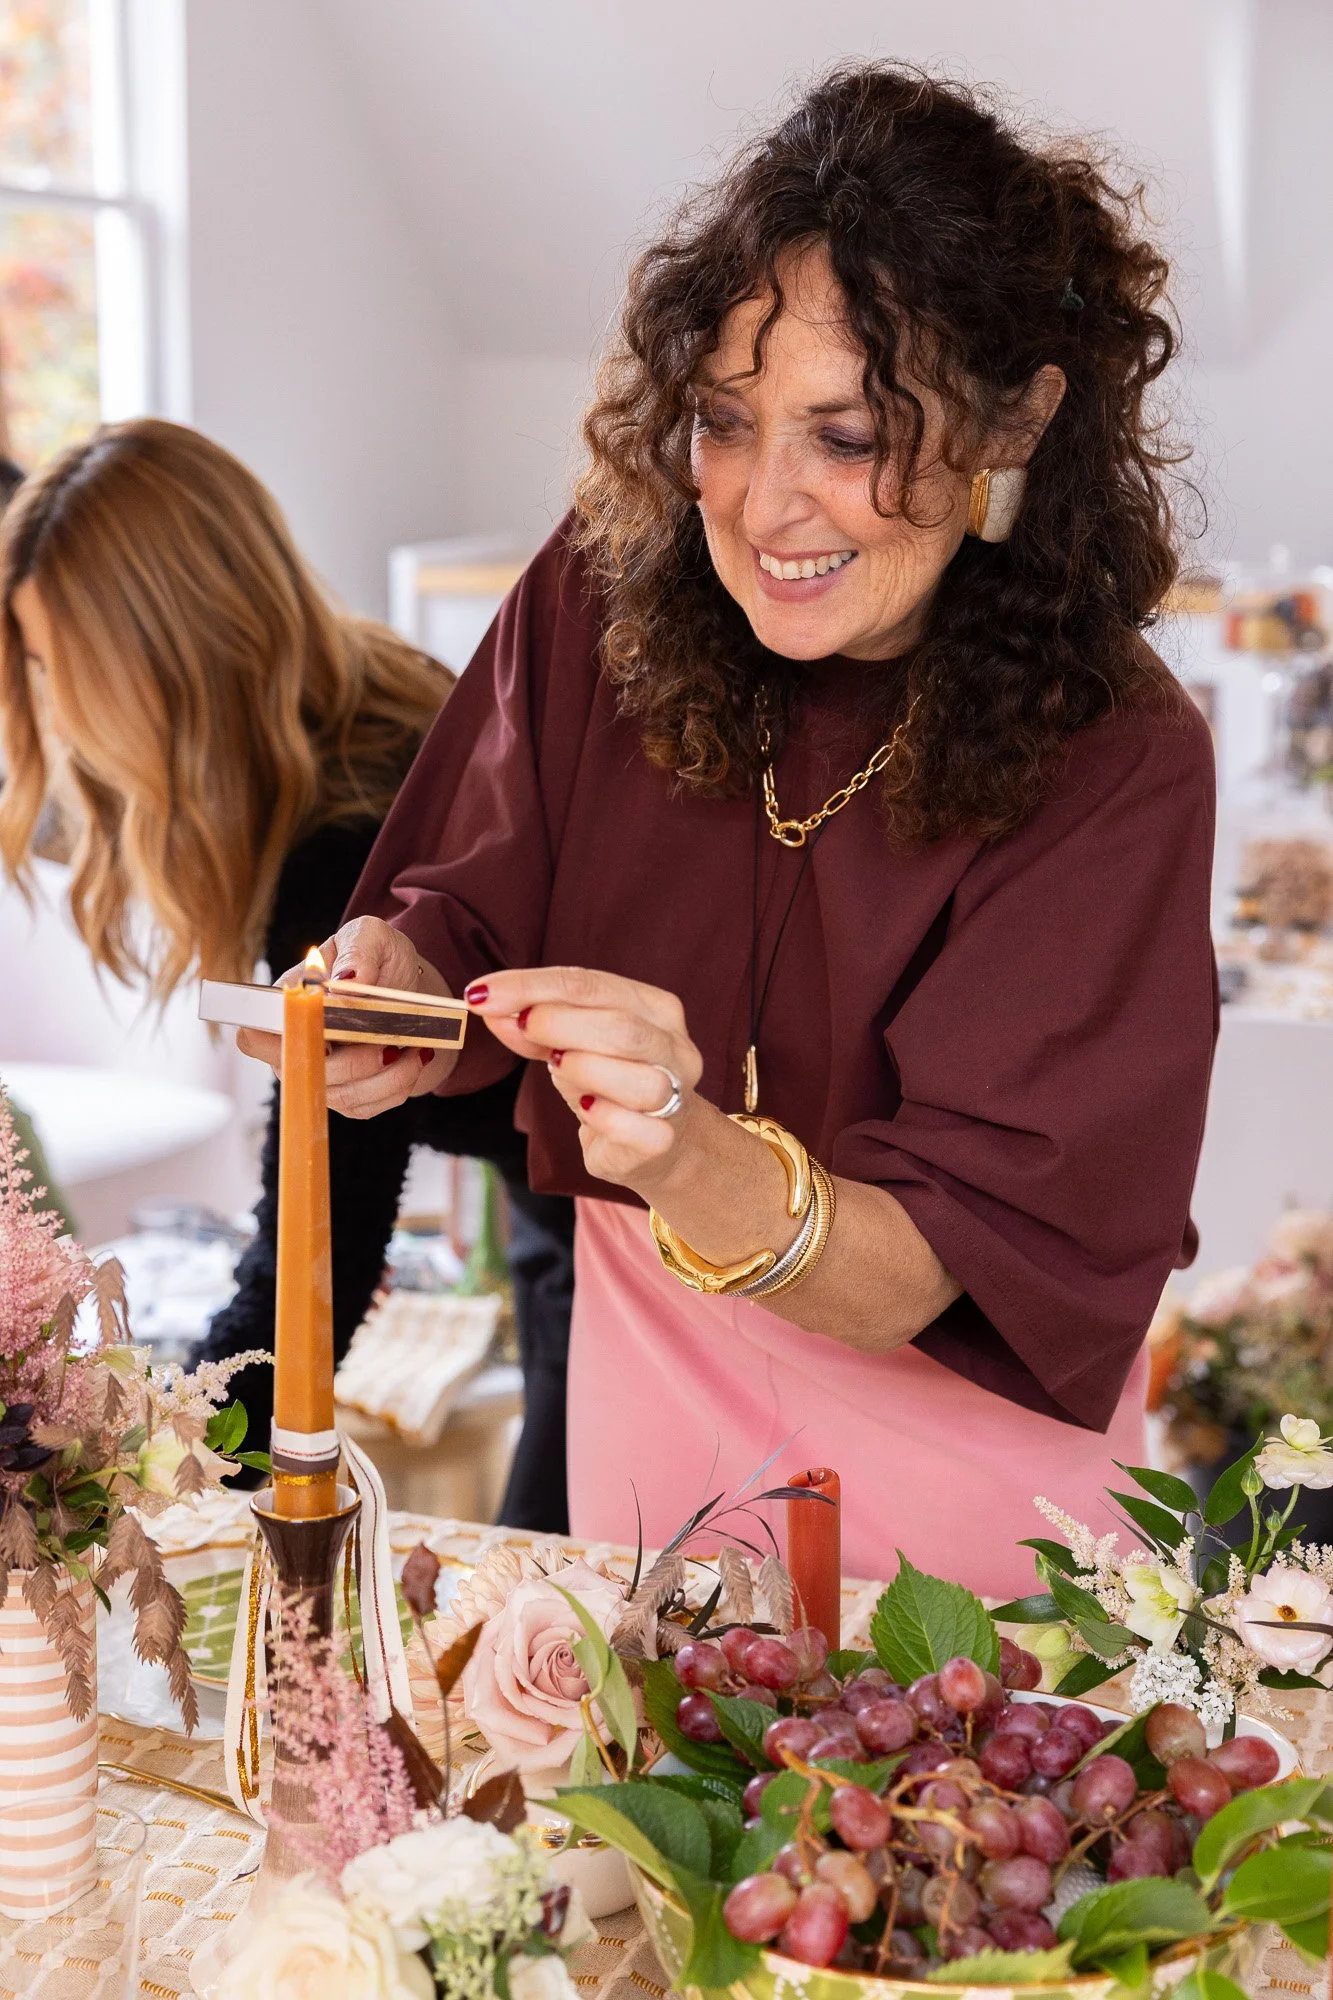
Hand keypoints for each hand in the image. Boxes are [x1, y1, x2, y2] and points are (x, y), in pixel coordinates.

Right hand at [235, 915, 457, 1118]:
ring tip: (410, 1044)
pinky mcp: (350, 1099)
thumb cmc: (382, 960)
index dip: (282, 1039)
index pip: (253, 1036)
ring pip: (340, 1095)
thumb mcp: (373, 936)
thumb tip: (345, 980)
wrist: (412, 992)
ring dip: (384, 1073)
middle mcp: (295, 1046)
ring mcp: (320, 1076)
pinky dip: (397, 1084)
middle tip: (388, 1038)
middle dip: (351, 1060)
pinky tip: (413, 1057)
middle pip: (302, 1073)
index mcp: (287, 1005)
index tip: (327, 1028)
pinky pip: (367, 1106)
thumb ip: (358, 950)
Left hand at [465, 965, 703, 1191]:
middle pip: (621, 1027)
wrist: (655, 1143)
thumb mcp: (569, 1044)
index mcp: (656, 1009)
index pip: (591, 984)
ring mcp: (676, 1095)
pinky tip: (586, 1109)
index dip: (531, 986)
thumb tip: (488, 1006)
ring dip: (585, 1069)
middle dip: (559, 1022)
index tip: (480, 994)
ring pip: (640, 1079)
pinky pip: (635, 1127)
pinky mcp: (663, 1140)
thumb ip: (533, 1025)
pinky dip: (602, 1117)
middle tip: (517, 1025)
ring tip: (557, 1066)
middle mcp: (676, 1048)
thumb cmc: (608, 1082)